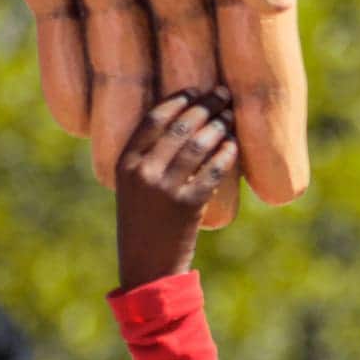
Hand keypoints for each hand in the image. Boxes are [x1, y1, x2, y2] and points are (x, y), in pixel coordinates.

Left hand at [0, 0, 307, 226]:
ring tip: (132, 186)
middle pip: (193, 44)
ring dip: (128, 108)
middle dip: (200, 133)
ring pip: (122, 30)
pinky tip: (78, 117)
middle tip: (208, 217)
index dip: (268, 110)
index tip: (280, 185)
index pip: (256, 22)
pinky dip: (65, 54)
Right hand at [116, 89, 237, 289]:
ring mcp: (165, 189)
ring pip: (198, 145)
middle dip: (205, 106)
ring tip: (230, 117)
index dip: (178, 100)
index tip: (195, 90)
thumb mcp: (133, 187)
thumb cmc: (143, 223)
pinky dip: (227, 154)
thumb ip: (148, 156)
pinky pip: (213, 170)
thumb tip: (184, 120)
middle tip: (223, 95)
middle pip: (180, 126)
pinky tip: (235, 145)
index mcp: (124, 163)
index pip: (154, 119)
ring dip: (219, 126)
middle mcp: (142, 172)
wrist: (147, 268)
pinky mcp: (188, 206)